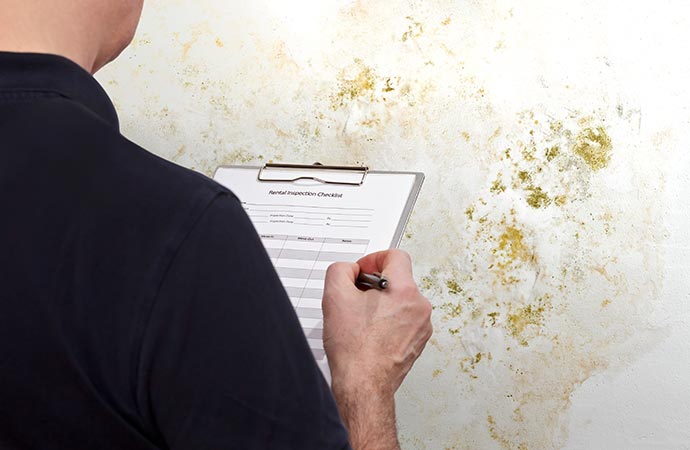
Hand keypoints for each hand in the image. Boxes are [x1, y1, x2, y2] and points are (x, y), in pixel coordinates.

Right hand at [322, 249, 432, 449]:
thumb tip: (350, 270)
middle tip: (356, 298)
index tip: (362, 271)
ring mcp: (421, 327)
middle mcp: (420, 307)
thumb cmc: (354, 349)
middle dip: (375, 285)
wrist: (363, 385)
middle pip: (397, 280)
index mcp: (405, 291)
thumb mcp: (335, 296)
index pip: (395, 256)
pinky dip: (388, 322)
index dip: (374, 259)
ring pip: (400, 301)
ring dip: (381, 304)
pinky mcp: (417, 342)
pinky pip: (403, 321)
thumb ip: (341, 270)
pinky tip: (370, 333)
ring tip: (361, 320)